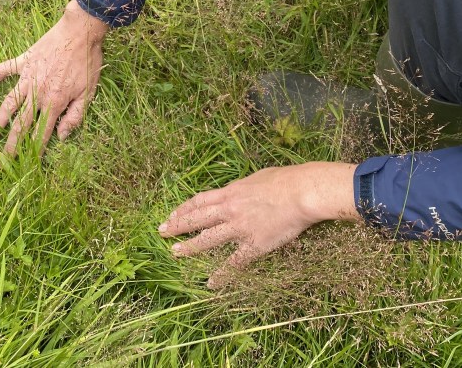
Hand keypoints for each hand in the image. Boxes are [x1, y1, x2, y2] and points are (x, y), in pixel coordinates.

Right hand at [0, 0, 107, 154]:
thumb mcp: (89, 92)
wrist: (80, 32)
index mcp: (54, 102)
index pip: (42, 133)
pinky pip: (2, 71)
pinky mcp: (23, 61)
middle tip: (1, 161)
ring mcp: (27, 77)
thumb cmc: (87, 62)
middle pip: (20, 124)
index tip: (26, 166)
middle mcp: (37, 93)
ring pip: (7, 104)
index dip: (34, 151)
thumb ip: (75, 116)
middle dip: (11, 145)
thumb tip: (62, 136)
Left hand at [159, 162, 357, 286]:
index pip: (200, 200)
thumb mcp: (258, 177)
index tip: (172, 214)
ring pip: (208, 239)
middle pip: (197, 218)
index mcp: (231, 192)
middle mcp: (229, 209)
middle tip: (161, 232)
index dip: (184, 208)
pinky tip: (211, 283)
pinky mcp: (253, 245)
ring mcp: (239, 228)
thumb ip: (245, 186)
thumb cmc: (285, 180)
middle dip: (177, 225)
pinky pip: (233, 263)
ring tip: (175, 254)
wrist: (301, 192)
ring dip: (189, 247)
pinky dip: (222, 275)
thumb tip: (240, 189)